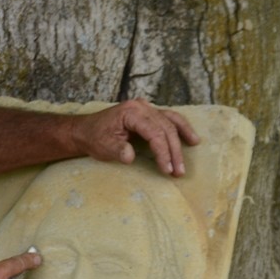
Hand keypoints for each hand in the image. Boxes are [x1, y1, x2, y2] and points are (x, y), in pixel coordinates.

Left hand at [72, 98, 199, 175]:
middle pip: (166, 128)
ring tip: (194, 148)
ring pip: (171, 121)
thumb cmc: (94, 137)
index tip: (167, 170)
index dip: (163, 152)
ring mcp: (146, 108)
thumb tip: (130, 156)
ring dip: (182, 137)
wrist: (86, 130)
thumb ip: (118, 150)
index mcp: (132, 112)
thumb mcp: (103, 146)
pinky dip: (180, 128)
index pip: (155, 133)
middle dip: (174, 151)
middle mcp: (142, 107)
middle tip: (178, 171)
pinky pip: (169, 119)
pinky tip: (191, 138)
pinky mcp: (148, 114)